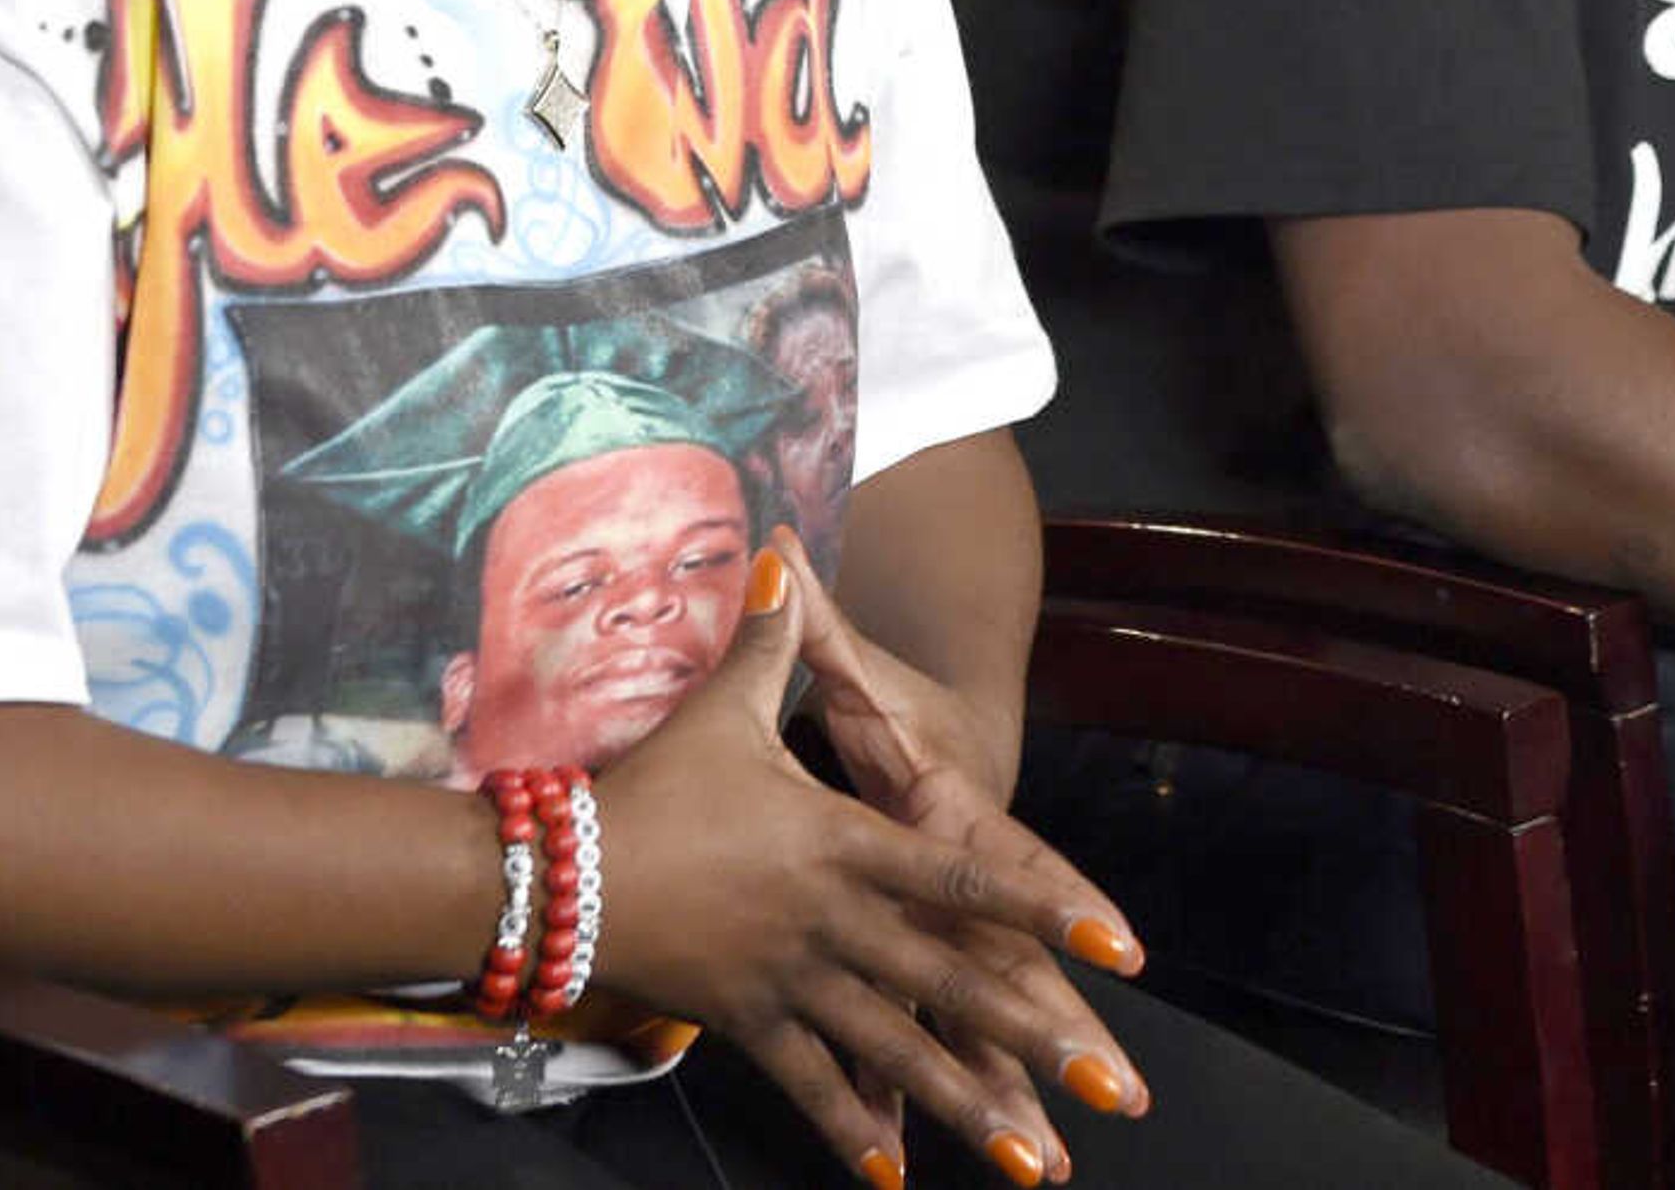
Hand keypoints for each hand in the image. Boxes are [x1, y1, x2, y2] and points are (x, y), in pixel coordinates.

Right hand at [583, 535, 1147, 1185]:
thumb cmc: (655, 786)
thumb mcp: (724, 709)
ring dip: (968, 1104)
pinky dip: (855, 1126)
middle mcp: (834, 921)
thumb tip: (782, 548)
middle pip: (951, 982)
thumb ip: (772, 638)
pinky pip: (812, 1081)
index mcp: (844, 846)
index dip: (1043, 908)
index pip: (964, 879)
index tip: (1116, 942)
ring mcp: (793, 981)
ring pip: (896, 1049)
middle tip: (1114, 1086)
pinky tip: (896, 1176)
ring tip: (1032, 1162)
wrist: (558, 873)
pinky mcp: (749, 1022)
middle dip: (1035, 1035)